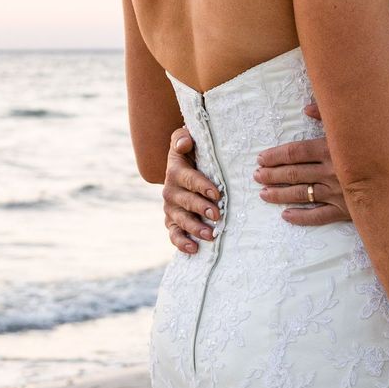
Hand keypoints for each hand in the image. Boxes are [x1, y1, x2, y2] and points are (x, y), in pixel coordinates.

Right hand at [163, 126, 220, 255]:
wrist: (183, 167)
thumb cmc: (191, 152)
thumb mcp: (185, 140)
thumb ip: (183, 138)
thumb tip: (185, 143)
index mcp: (176, 171)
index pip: (189, 179)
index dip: (202, 186)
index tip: (216, 193)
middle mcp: (171, 191)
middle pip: (186, 202)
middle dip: (201, 208)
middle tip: (217, 214)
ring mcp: (171, 209)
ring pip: (181, 220)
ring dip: (194, 228)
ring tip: (210, 234)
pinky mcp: (172, 222)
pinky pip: (174, 234)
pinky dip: (181, 243)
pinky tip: (194, 249)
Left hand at [255, 100, 350, 224]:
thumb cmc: (383, 145)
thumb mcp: (359, 125)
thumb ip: (331, 115)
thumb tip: (308, 107)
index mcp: (332, 149)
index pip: (295, 153)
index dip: (275, 156)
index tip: (261, 158)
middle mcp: (331, 172)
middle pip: (294, 174)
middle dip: (272, 175)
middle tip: (256, 176)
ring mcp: (338, 194)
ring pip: (302, 194)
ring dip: (280, 194)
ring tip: (263, 194)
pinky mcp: (347, 211)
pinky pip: (319, 217)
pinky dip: (302, 217)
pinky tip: (286, 216)